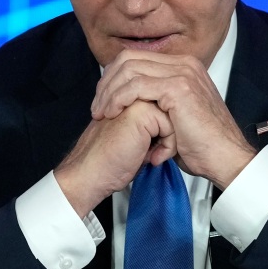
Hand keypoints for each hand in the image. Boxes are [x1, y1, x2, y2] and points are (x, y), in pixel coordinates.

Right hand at [54, 100, 175, 216]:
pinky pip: (171, 126)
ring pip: (174, 117)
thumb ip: (152, 125)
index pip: (167, 109)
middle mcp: (133, 95)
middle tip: (148, 152)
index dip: (164, 134)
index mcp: (130, 99)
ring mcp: (136, 100)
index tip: (147, 150)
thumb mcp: (136, 138)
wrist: (90, 173)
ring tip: (148, 154)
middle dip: (167, 136)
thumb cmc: (109, 161)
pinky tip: (148, 156)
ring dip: (167, 142)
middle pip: (173, 112)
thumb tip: (177, 123)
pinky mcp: (141, 111)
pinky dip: (167, 146)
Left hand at [90, 50, 255, 189]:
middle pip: (129, 59)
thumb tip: (132, 103)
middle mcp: (185, 64)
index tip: (103, 100)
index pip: (136, 58)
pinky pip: (137, 85)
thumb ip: (157, 102)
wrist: (225, 158)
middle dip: (107, 82)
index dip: (114, 77)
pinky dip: (119, 98)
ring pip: (129, 69)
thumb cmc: (202, 145)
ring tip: (101, 113)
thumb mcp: (175, 117)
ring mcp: (183, 73)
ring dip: (110, 92)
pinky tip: (113, 113)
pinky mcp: (179, 87)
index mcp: (184, 67)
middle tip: (97, 106)